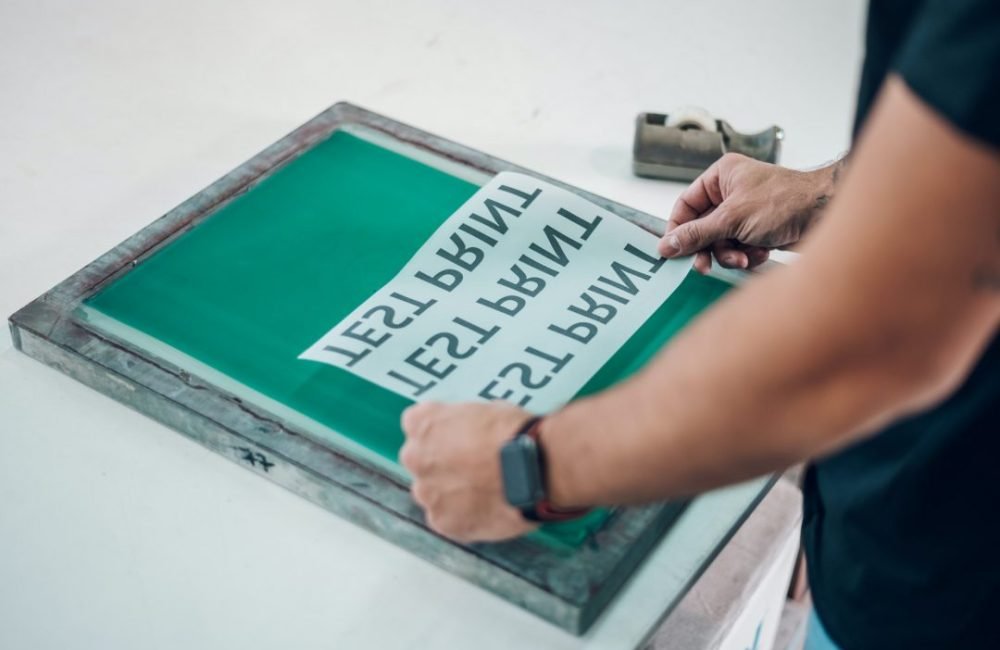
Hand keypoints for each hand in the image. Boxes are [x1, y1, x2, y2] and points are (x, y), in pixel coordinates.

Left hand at [400, 401, 537, 542]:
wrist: (533, 467)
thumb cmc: (514, 433)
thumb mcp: (484, 409)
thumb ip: (463, 424)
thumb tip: (470, 433)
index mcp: (423, 424)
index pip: (415, 426)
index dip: (440, 433)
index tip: (456, 439)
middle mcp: (415, 458)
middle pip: (421, 462)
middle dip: (441, 465)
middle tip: (472, 467)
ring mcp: (427, 493)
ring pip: (432, 494)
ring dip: (450, 493)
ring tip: (484, 492)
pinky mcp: (443, 522)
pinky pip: (447, 520)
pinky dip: (463, 517)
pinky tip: (487, 509)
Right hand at [658, 153, 838, 272]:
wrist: (827, 214)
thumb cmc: (784, 202)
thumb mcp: (733, 219)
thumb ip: (697, 234)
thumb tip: (666, 245)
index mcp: (721, 177)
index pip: (686, 205)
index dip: (678, 229)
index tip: (672, 251)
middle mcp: (731, 192)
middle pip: (702, 228)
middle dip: (708, 248)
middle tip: (704, 266)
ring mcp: (745, 212)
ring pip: (720, 242)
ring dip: (730, 254)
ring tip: (744, 258)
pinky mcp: (759, 230)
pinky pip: (739, 248)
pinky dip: (747, 255)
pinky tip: (761, 254)